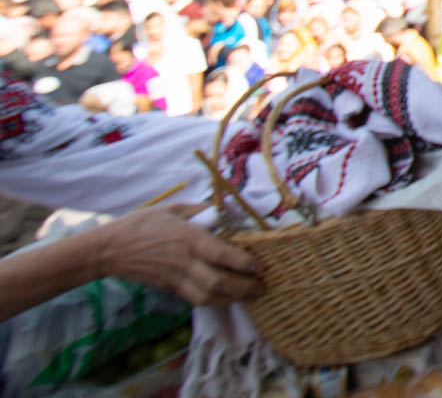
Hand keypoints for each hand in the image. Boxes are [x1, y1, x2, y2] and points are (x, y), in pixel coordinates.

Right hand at [91, 205, 262, 305]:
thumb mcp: (172, 208)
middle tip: (263, 286)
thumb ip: (199, 210)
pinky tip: (229, 298)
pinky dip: (215, 301)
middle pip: (218, 281)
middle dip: (244, 287)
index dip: (243, 263)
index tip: (260, 266)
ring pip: (208, 295)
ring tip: (253, 295)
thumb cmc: (141, 224)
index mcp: (189, 238)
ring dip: (233, 298)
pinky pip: (195, 299)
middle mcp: (185, 261)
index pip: (221, 254)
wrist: (108, 249)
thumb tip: (222, 210)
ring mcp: (176, 278)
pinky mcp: (169, 288)